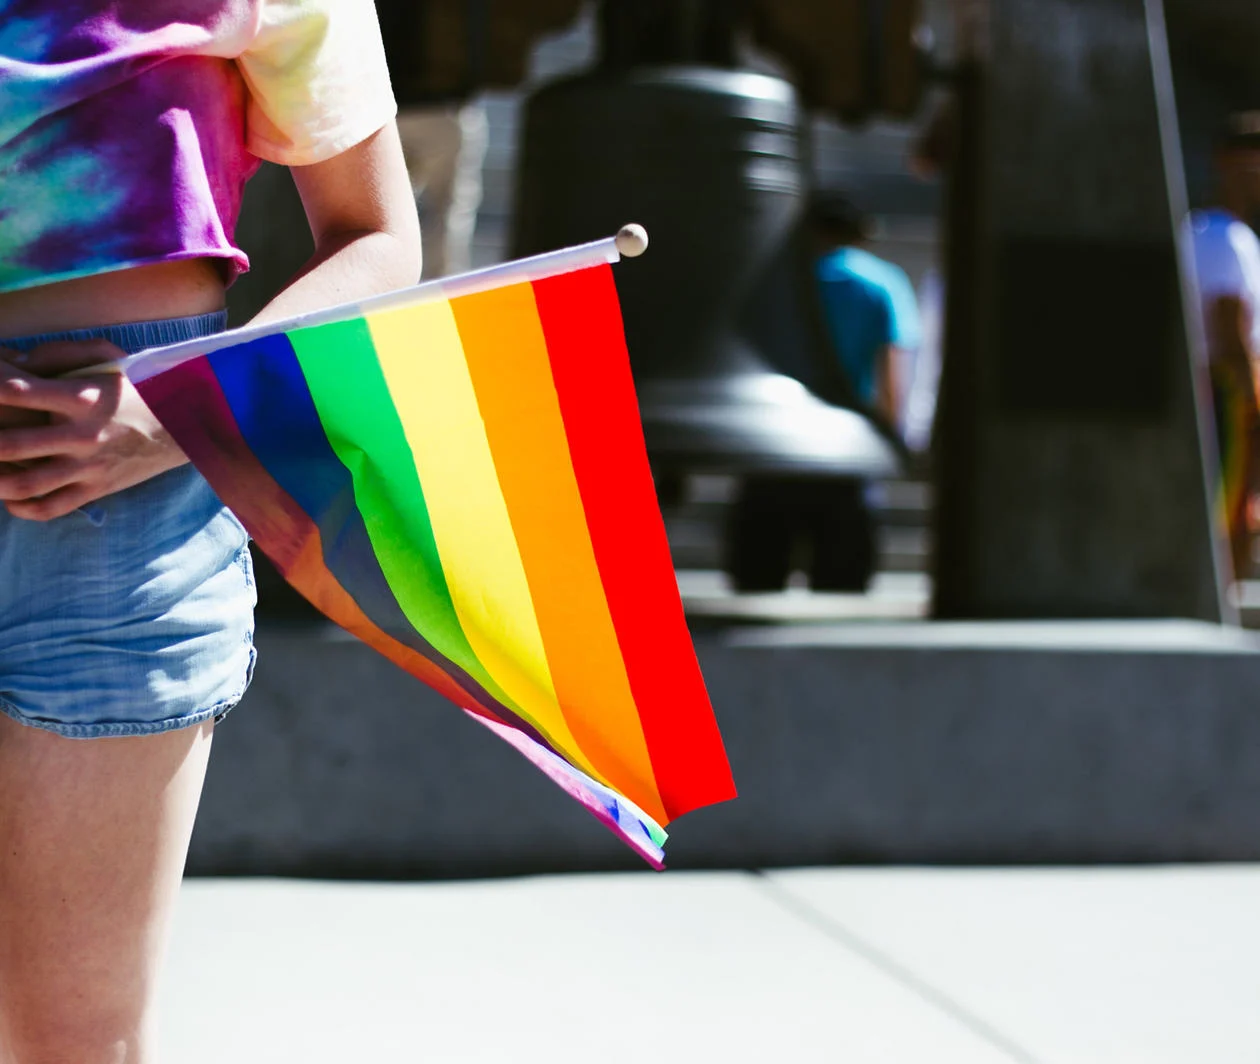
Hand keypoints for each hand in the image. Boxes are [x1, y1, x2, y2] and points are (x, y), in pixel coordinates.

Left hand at [0, 340, 187, 520]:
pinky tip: (9, 497)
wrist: (189, 424)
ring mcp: (89, 467)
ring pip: (25, 484)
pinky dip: (21, 508)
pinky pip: (51, 508)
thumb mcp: (108, 357)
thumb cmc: (141, 386)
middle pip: (10, 445)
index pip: (15, 391)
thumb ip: (58, 355)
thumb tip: (12, 362)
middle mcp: (82, 435)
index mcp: (81, 397)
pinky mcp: (97, 489)